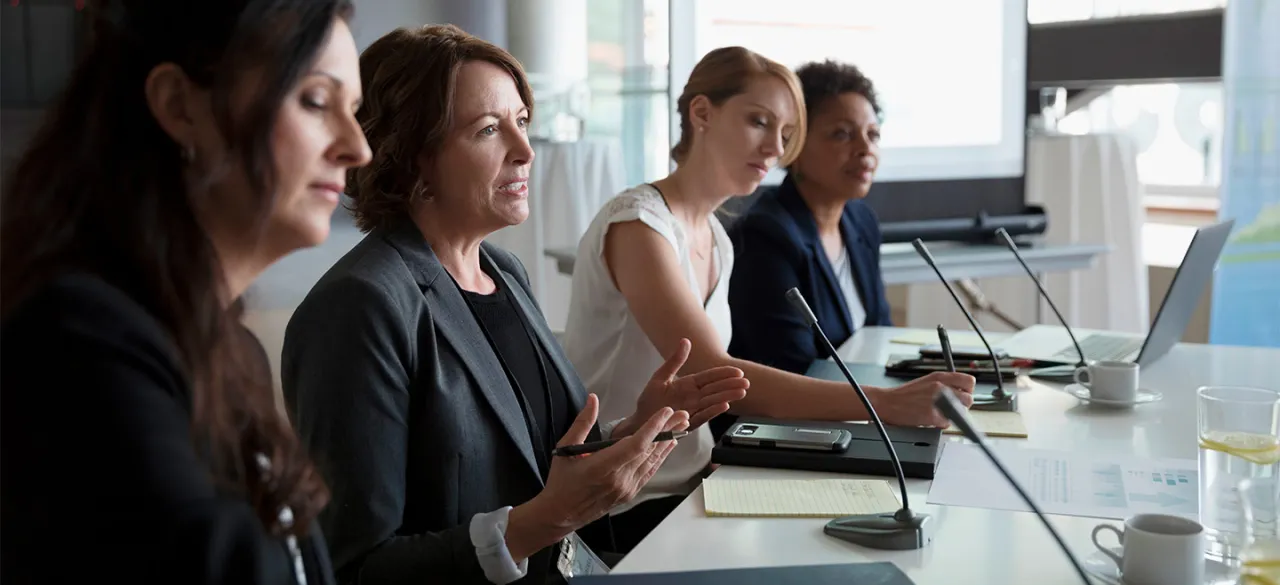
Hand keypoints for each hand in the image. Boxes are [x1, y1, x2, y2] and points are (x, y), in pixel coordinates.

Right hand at [507, 394, 689, 559]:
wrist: (560, 514)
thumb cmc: (561, 480)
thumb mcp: (565, 448)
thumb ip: (582, 423)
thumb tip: (593, 399)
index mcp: (603, 466)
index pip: (636, 444)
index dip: (653, 428)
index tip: (666, 412)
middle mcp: (619, 479)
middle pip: (649, 451)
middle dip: (667, 430)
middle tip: (682, 414)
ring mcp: (626, 488)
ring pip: (652, 462)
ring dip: (668, 443)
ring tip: (681, 426)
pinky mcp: (629, 494)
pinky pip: (649, 472)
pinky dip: (660, 458)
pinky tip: (668, 447)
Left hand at [618, 338, 747, 436]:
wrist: (640, 422)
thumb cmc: (650, 401)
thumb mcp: (660, 377)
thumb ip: (674, 361)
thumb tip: (685, 341)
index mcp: (688, 385)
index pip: (709, 377)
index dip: (723, 374)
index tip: (738, 371)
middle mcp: (693, 397)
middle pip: (715, 390)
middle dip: (731, 386)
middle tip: (746, 383)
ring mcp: (692, 410)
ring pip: (712, 402)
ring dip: (727, 397)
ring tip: (741, 393)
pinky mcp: (688, 423)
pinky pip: (702, 416)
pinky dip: (712, 411)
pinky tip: (724, 406)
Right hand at [870, 371, 974, 427]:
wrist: (886, 402)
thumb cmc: (905, 394)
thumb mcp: (927, 381)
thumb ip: (945, 384)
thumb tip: (961, 391)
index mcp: (940, 377)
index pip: (969, 382)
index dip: (967, 390)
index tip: (962, 394)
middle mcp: (940, 387)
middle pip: (968, 399)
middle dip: (962, 405)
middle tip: (952, 407)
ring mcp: (936, 401)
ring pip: (961, 412)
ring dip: (953, 415)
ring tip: (941, 414)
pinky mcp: (931, 416)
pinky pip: (947, 423)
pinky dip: (941, 424)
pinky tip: (932, 420)